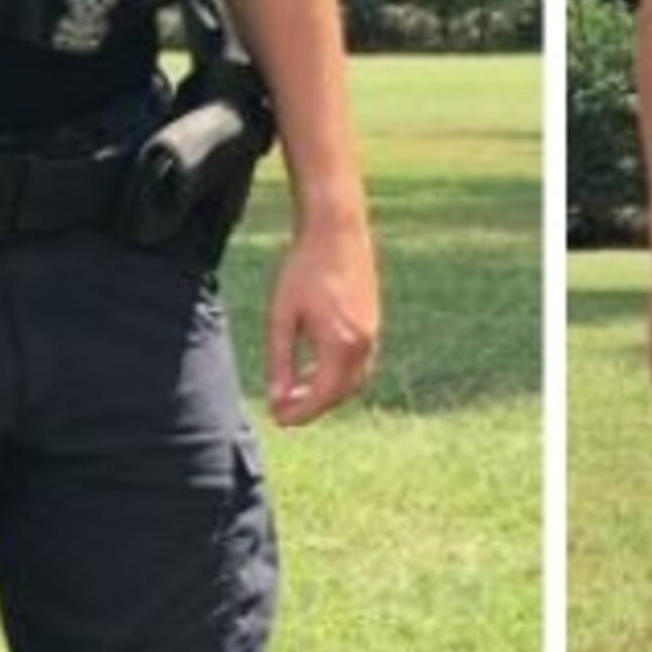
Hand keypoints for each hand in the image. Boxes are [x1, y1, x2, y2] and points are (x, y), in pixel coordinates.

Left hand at [262, 215, 379, 425]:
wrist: (336, 231)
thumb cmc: (303, 269)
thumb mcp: (282, 317)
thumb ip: (280, 361)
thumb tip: (277, 398)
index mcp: (341, 345)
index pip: (323, 397)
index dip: (301, 414)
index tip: (278, 420)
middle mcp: (364, 344)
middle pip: (341, 393)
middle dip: (313, 406)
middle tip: (283, 408)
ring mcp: (373, 333)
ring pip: (353, 380)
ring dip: (327, 391)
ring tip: (296, 389)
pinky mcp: (374, 322)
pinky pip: (359, 362)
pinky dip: (338, 373)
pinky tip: (314, 366)